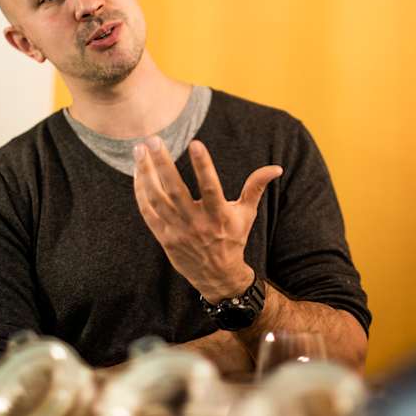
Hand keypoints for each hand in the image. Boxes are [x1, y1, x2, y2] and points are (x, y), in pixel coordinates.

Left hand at [132, 137, 282, 301]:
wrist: (217, 276)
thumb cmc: (233, 238)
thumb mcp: (246, 214)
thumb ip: (256, 187)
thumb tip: (276, 168)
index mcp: (218, 216)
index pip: (210, 187)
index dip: (203, 165)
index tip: (195, 143)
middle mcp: (196, 223)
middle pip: (175, 190)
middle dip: (162, 164)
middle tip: (153, 140)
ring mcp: (177, 231)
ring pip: (156, 199)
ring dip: (146, 173)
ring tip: (139, 150)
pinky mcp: (164, 237)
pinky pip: (147, 211)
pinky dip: (141, 191)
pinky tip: (139, 172)